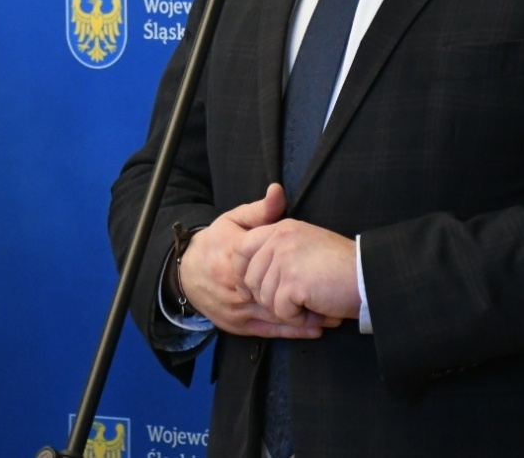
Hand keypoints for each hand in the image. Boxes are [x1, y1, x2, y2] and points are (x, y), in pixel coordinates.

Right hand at [178, 184, 342, 338]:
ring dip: (306, 319)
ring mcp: (236, 307)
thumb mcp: (233, 220)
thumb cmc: (215, 243)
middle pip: (278, 294)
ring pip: (276, 315)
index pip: (272, 264)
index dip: (301, 271)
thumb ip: (260, 210)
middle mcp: (236, 285)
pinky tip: (313, 330)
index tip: (327, 272)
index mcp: (236, 255)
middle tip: (338, 300)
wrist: (185, 272)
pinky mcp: (236, 324)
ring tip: (333, 318)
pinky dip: (292, 331)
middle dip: (308, 299)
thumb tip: (278, 191)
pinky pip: (268, 330)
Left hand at [236, 216, 360, 322]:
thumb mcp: (306, 244)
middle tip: (294, 302)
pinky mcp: (293, 282)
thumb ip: (278, 251)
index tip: (250, 289)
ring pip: (265, 297)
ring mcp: (285, 259)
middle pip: (251, 278)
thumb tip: (248, 276)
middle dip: (268, 297)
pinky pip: (281, 311)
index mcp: (281, 228)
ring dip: (287, 309)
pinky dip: (299, 318)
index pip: (242, 248)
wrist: (370, 276)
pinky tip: (317, 311)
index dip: (242, 272)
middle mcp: (280, 239)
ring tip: (311, 305)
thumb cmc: (341, 267)